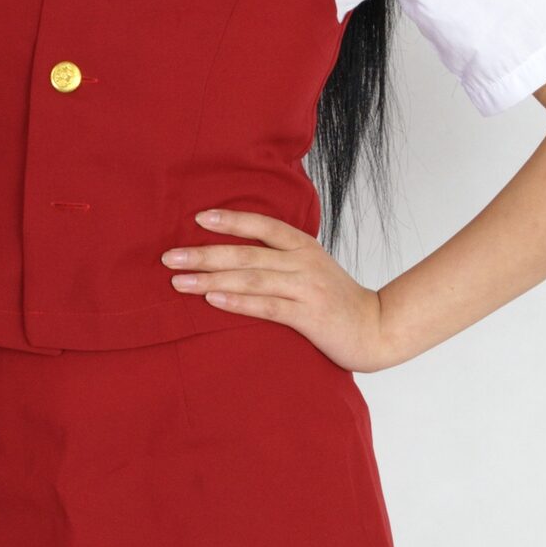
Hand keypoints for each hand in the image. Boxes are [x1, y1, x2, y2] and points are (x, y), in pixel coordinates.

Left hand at [160, 207, 396, 369]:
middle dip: (205, 254)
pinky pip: (267, 307)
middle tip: (170, 256)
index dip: (231, 221)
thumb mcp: (312, 268)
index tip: (198, 218)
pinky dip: (237, 303)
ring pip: (251, 280)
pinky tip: (212, 302)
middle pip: (247, 254)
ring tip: (179, 282)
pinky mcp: (308, 317)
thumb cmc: (337, 300)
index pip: (263, 226)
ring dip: (211, 280)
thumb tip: (238, 254)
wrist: (376, 328)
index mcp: (303, 247)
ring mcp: (306, 289)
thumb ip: (282, 258)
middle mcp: (303, 263)